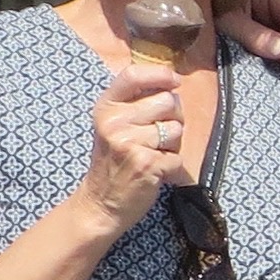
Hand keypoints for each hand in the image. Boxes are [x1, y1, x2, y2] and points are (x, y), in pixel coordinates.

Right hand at [76, 64, 185, 231]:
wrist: (100, 205)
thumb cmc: (113, 163)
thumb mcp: (112, 126)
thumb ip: (135, 103)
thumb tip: (173, 81)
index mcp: (106, 108)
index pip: (133, 74)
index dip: (160, 74)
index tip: (174, 81)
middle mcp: (114, 122)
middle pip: (167, 101)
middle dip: (172, 118)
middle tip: (156, 138)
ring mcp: (129, 142)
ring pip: (177, 128)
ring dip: (173, 145)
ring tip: (154, 155)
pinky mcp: (147, 163)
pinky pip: (179, 156)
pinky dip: (173, 167)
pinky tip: (156, 172)